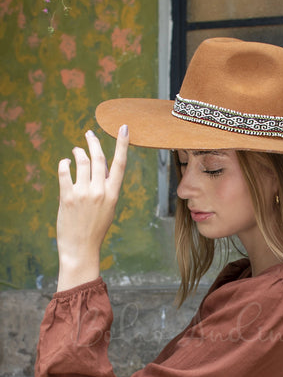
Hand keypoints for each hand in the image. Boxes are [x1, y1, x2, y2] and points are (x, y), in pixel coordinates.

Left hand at [56, 125, 128, 291]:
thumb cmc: (95, 228)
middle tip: (89, 134)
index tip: (124, 129)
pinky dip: (64, 163)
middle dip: (94, 142)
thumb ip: (106, 189)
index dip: (122, 144)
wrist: (81, 247)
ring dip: (78, 152)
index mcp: (113, 194)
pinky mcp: (67, 197)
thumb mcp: (108, 208)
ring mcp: (83, 193)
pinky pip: (64, 172)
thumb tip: (100, 170)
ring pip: (82, 162)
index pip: (120, 164)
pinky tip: (64, 163)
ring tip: (76, 151)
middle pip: (98, 158)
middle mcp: (100, 191)